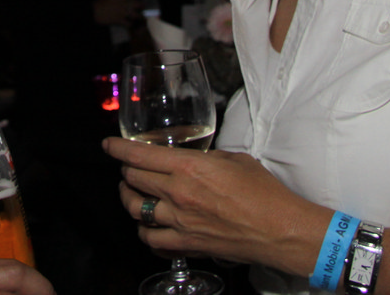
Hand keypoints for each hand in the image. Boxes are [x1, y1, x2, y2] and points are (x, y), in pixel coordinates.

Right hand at [93, 0, 141, 25]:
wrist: (94, 12)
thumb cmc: (99, 3)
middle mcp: (124, 4)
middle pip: (139, 4)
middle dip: (141, 6)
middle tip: (141, 7)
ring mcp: (122, 13)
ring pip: (136, 15)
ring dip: (138, 16)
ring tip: (138, 16)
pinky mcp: (119, 20)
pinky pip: (129, 24)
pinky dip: (130, 24)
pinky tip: (129, 24)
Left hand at [102, 136, 325, 274]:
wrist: (280, 230)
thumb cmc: (264, 193)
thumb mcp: (234, 159)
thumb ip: (207, 158)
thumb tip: (194, 158)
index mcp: (189, 167)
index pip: (139, 155)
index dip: (117, 149)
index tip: (108, 145)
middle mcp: (178, 194)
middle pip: (133, 180)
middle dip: (125, 171)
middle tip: (127, 168)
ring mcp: (180, 222)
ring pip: (136, 210)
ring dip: (129, 200)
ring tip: (131, 194)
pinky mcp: (187, 244)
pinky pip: (152, 240)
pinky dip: (145, 232)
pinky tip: (149, 226)